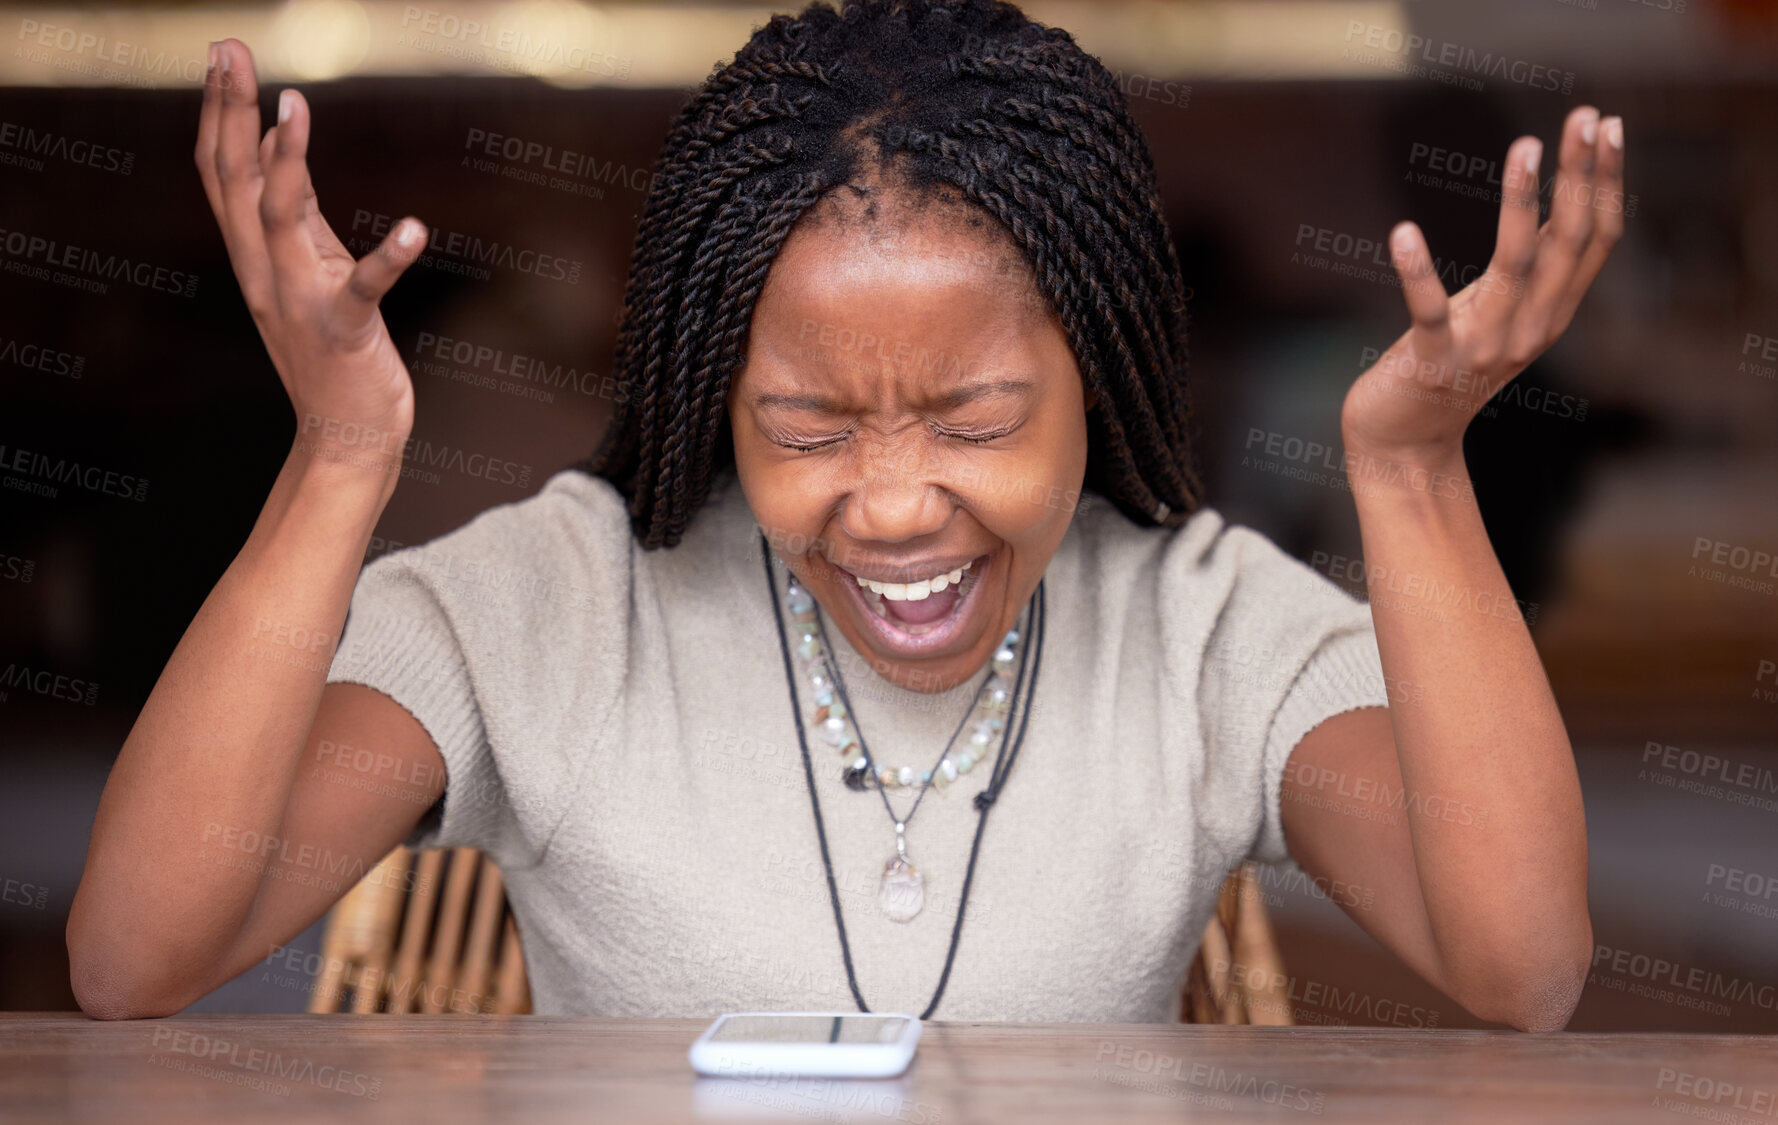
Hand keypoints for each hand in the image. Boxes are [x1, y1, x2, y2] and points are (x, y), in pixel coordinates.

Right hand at [195, 39, 425, 470]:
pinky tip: (415, 228)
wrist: (345, 435)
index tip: (222, 55)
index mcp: (255, 256)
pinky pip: (365, 287)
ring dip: (286, 162)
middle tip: (230, 49)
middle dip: (230, 112)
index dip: (218, 112)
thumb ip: (289, 209)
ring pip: (280, 220)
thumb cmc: (329, 347)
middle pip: (236, 182)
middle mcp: (265, 273)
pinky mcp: (347, 330)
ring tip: (294, 105)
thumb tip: (272, 137)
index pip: (222, 173)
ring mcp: (302, 301)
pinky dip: (389, 258)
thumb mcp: (303, 268)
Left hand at [1340, 105, 1625, 469]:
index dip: (1606, 182)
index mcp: (1551, 313)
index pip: (1596, 239)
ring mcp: (1483, 348)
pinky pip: (1426, 311)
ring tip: (1526, 146)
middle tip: (1586, 115)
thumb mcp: (1501, 312)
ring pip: (1514, 264)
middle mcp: (1530, 329)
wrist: (1405, 441)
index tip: (1608, 124)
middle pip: (1568, 241)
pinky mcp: (1431, 362)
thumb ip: (1532, 268)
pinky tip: (1402, 231)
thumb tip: (1561, 200)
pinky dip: (1415, 271)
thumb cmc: (1450, 365)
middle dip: (1580, 174)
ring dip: (1522, 202)